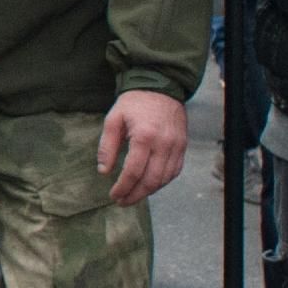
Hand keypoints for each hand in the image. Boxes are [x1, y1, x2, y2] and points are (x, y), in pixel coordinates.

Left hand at [96, 89, 187, 204]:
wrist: (161, 86)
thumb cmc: (135, 102)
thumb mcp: (114, 119)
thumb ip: (107, 146)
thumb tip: (104, 171)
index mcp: (145, 136)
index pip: (134, 171)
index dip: (123, 187)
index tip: (113, 195)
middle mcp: (164, 144)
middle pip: (151, 180)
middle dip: (135, 195)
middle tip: (122, 201)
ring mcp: (176, 146)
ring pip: (164, 179)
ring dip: (148, 191)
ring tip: (133, 195)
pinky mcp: (183, 146)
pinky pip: (174, 171)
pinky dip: (162, 182)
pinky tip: (150, 185)